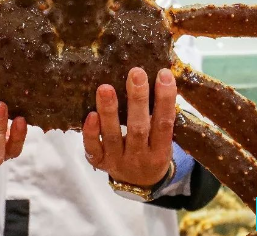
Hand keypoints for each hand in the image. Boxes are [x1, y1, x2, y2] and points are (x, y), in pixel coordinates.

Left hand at [82, 67, 176, 187]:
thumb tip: (160, 75)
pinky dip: (91, 132)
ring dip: (109, 111)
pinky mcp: (100, 162)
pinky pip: (93, 148)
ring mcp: (118, 161)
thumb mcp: (163, 140)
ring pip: (113, 136)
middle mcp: (140, 157)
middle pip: (138, 128)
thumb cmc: (152, 150)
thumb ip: (161, 116)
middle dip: (137, 99)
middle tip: (136, 73)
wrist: (140, 184)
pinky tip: (90, 114)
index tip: (163, 74)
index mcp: (161, 151)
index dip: (165, 99)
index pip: (164, 123)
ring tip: (105, 88)